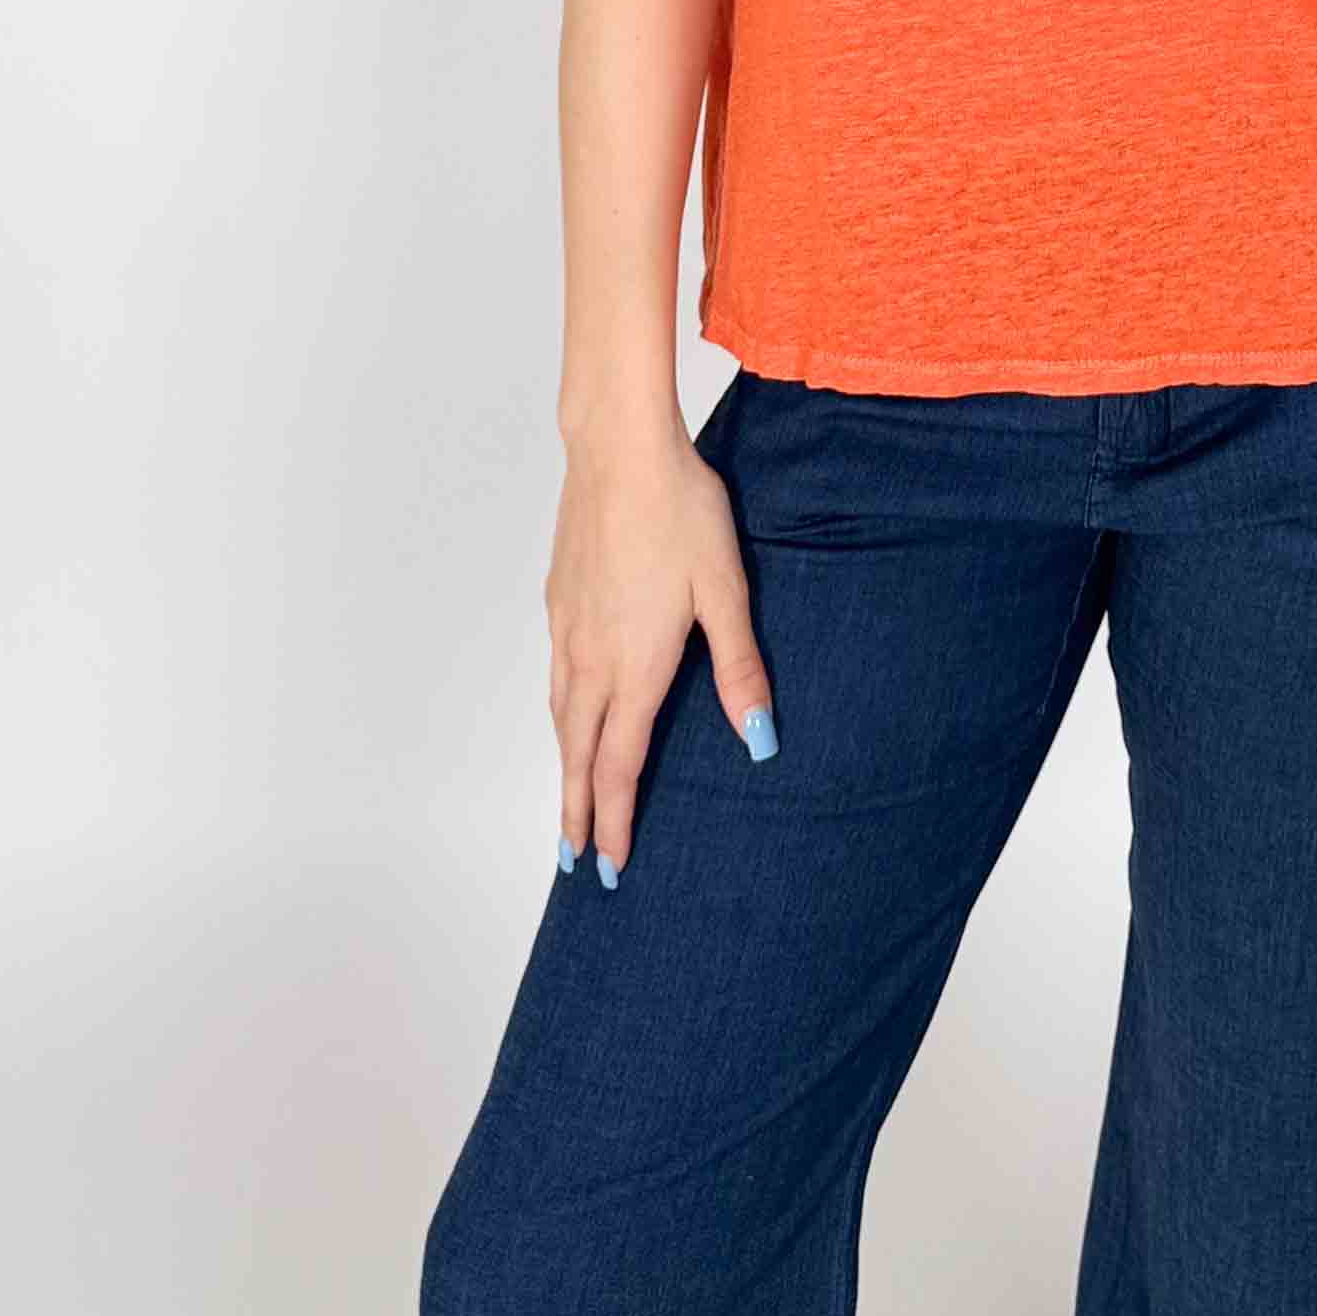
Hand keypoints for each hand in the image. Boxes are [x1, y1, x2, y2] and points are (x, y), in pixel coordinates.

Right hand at [547, 421, 777, 879]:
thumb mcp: (725, 590)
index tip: (612, 866)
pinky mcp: (559, 600)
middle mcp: (592, 657)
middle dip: (577, 813)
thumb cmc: (680, 511)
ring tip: (568, 805)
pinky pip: (555, 678)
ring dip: (564, 768)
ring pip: (561, 718)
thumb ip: (740, 668)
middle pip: (577, 754)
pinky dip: (559, 717)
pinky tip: (569, 713)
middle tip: (576, 863)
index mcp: (635, 666)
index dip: (614, 820)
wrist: (619, 450)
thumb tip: (760, 741)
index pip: (619, 764)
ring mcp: (568, 629)